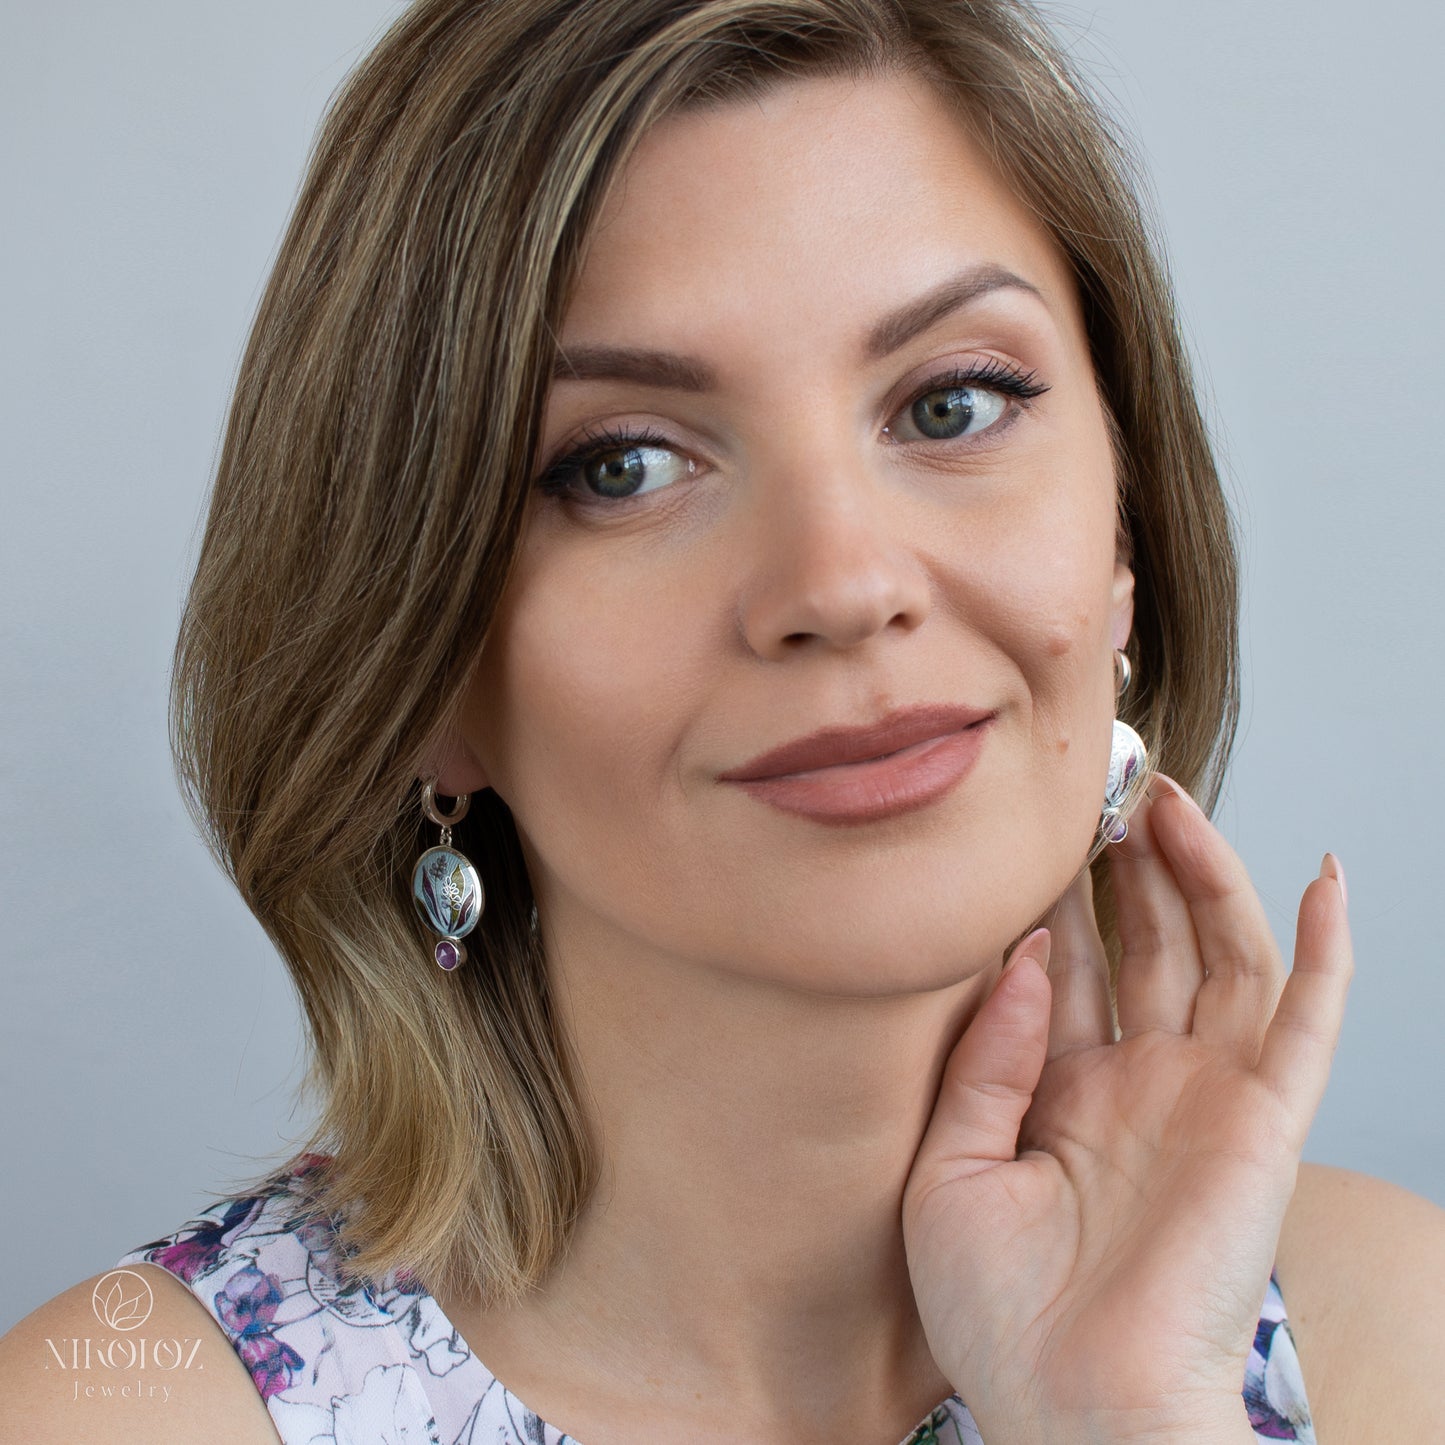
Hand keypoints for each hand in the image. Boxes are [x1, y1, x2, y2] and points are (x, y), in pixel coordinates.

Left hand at [901, 776, 1352, 1444]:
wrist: (1069, 1407)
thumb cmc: (997, 1314)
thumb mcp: (949, 1168)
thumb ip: (989, 1058)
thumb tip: (1030, 955)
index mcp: (1060, 1091)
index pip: (1067, 964)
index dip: (1056, 894)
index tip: (1034, 825)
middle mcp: (1136, 1081)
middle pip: (1145, 942)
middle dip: (1128, 864)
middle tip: (1107, 790)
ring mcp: (1204, 1094)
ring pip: (1219, 954)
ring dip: (1203, 874)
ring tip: (1169, 799)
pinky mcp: (1264, 1120)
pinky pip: (1308, 1019)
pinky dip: (1325, 948)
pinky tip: (1326, 876)